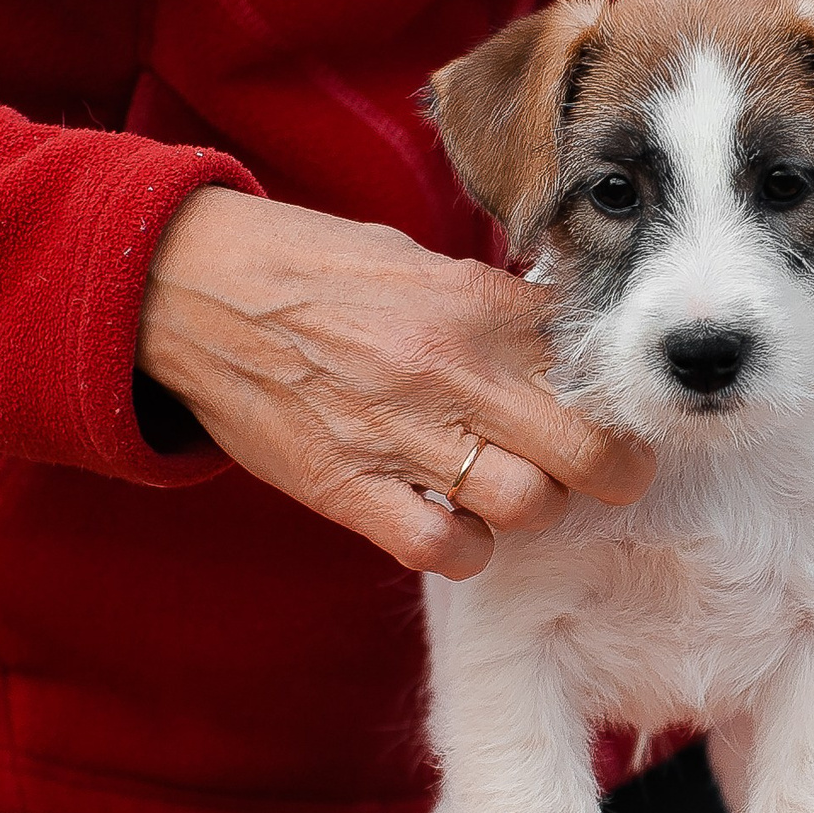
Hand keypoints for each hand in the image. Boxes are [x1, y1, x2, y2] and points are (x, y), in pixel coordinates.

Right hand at [137, 187, 654, 579]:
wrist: (193, 287)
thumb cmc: (313, 268)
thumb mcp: (420, 262)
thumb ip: (496, 307)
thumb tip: (564, 343)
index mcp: (478, 304)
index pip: (596, 365)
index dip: (620, 396)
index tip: (617, 409)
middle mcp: (453, 370)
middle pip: (589, 453)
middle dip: (613, 472)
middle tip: (603, 473)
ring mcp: (399, 434)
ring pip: (528, 508)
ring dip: (533, 509)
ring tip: (512, 491)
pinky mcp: (347, 488)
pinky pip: (445, 550)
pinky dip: (464, 548)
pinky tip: (453, 522)